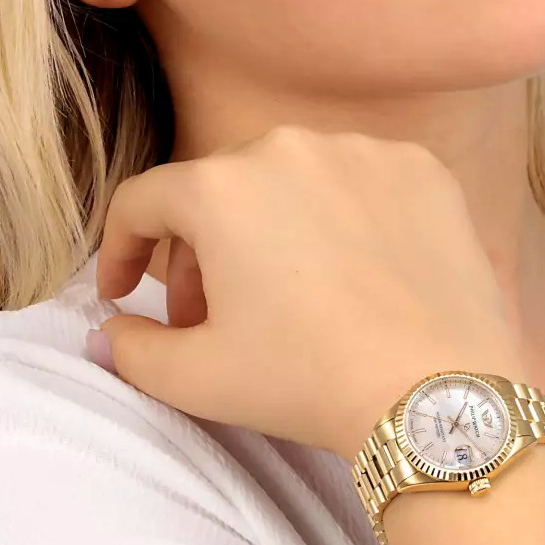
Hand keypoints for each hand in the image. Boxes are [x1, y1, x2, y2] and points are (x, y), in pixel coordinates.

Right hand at [93, 125, 525, 460]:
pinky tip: (355, 272)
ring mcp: (365, 152)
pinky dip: (345, 218)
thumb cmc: (309, 383)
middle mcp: (290, 148)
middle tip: (211, 315)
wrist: (438, 396)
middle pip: (220, 191)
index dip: (121, 250)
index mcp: (221, 187)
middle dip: (202, 252)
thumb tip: (106, 331)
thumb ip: (130, 349)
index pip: (144, 202)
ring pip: (294, 182)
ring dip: (274, 230)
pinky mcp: (424, 171)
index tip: (123, 292)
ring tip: (289, 295)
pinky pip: (362, 183)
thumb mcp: (198, 378)